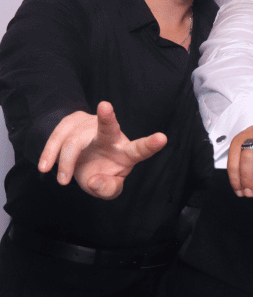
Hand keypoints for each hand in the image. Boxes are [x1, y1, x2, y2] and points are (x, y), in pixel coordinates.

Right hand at [38, 102, 166, 198]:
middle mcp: (109, 136)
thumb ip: (108, 189)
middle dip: (107, 118)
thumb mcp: (107, 188)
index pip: (139, 150)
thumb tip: (95, 181)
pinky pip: (56, 139)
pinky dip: (49, 155)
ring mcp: (88, 127)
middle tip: (105, 106)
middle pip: (108, 128)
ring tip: (62, 182)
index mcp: (125, 152)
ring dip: (65, 163)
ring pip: (74, 142)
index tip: (162, 138)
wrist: (78, 159)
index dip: (150, 145)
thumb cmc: (100, 173)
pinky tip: (45, 167)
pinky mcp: (69, 125)